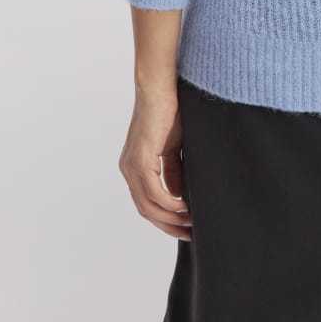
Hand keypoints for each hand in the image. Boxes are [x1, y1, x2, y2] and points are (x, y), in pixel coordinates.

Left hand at [118, 84, 192, 239]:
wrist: (162, 87)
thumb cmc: (171, 111)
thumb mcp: (173, 148)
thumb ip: (174, 171)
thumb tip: (180, 196)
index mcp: (135, 166)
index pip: (147, 203)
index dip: (166, 218)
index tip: (186, 227)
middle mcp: (129, 169)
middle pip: (146, 210)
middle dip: (168, 225)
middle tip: (190, 234)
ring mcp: (132, 166)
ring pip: (148, 205)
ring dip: (170, 217)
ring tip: (191, 222)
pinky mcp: (141, 160)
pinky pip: (154, 192)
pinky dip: (170, 203)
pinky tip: (185, 206)